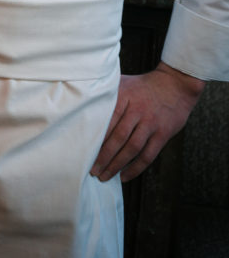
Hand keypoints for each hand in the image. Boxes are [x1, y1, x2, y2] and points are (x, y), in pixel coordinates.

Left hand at [91, 62, 203, 182]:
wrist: (174, 84)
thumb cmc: (142, 85)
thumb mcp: (123, 82)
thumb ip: (106, 91)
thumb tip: (82, 100)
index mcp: (124, 96)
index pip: (107, 120)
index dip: (96, 137)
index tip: (84, 150)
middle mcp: (137, 110)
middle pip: (118, 137)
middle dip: (104, 156)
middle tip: (93, 170)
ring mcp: (151, 123)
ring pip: (132, 148)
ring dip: (117, 164)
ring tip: (105, 176)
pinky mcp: (163, 134)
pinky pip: (148, 155)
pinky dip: (136, 168)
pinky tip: (124, 176)